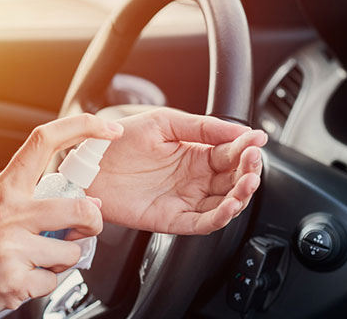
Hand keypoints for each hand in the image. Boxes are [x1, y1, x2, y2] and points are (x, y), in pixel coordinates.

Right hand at [0, 114, 123, 317]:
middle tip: (81, 231)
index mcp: (5, 187)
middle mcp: (8, 211)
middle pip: (80, 207)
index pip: (46, 140)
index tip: (109, 128)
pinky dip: (43, 285)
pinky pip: (53, 282)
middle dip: (92, 224)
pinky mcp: (13, 279)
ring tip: (34, 261)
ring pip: (71, 252)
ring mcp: (10, 245)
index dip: (83, 127)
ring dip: (61, 261)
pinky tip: (20, 279)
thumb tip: (91, 204)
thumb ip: (38, 203)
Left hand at [88, 108, 266, 234]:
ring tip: (247, 182)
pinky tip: (230, 205)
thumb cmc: (120, 141)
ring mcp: (185, 200)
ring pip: (225, 203)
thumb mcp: (165, 123)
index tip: (257, 141)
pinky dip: (220, 217)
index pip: (231, 154)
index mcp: (196, 153)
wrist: (88, 163)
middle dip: (249, 172)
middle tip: (253, 162)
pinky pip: (203, 223)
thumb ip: (203, 127)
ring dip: (241, 195)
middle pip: (234, 180)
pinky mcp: (172, 219)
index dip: (246, 149)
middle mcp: (194, 179)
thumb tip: (242, 131)